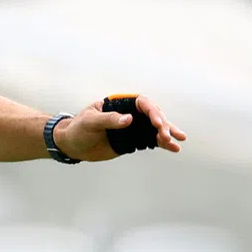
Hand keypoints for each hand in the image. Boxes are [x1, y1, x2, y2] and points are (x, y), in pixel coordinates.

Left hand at [55, 95, 186, 161]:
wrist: (72, 145)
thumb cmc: (78, 128)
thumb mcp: (90, 122)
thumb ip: (108, 120)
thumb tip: (128, 119)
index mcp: (119, 104)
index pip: (142, 103)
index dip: (152, 111)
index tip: (158, 123)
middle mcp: (129, 113)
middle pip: (153, 115)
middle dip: (162, 124)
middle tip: (166, 135)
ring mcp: (132, 127)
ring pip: (155, 128)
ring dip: (167, 133)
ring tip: (179, 141)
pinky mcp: (133, 140)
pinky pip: (151, 140)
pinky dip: (162, 144)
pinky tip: (174, 148)